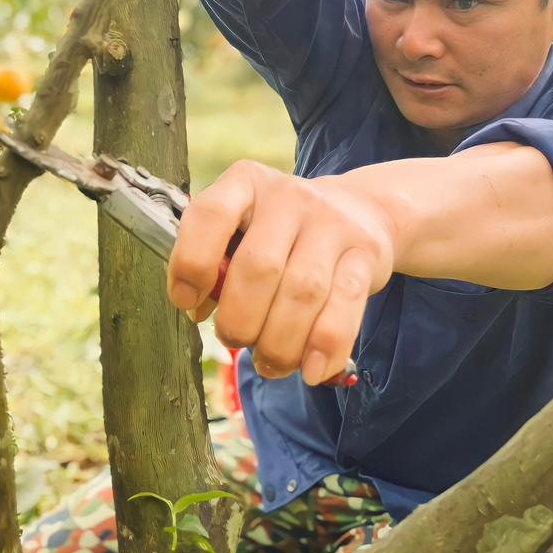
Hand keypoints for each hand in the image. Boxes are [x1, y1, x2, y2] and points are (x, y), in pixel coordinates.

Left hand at [166, 160, 396, 386]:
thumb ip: (217, 261)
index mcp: (245, 183)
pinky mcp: (366, 253)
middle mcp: (288, 195)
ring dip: (280, 342)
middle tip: (235, 340)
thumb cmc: (283, 233)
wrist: (360, 211)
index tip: (187, 302)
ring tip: (270, 362)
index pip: (210, 215)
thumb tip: (197, 309)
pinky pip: (345, 305)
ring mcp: (331, 222)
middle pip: (258, 267)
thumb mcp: (244, 230)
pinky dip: (326, 345)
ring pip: (302, 292)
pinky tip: (312, 369)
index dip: (190, 263)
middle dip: (240, 320)